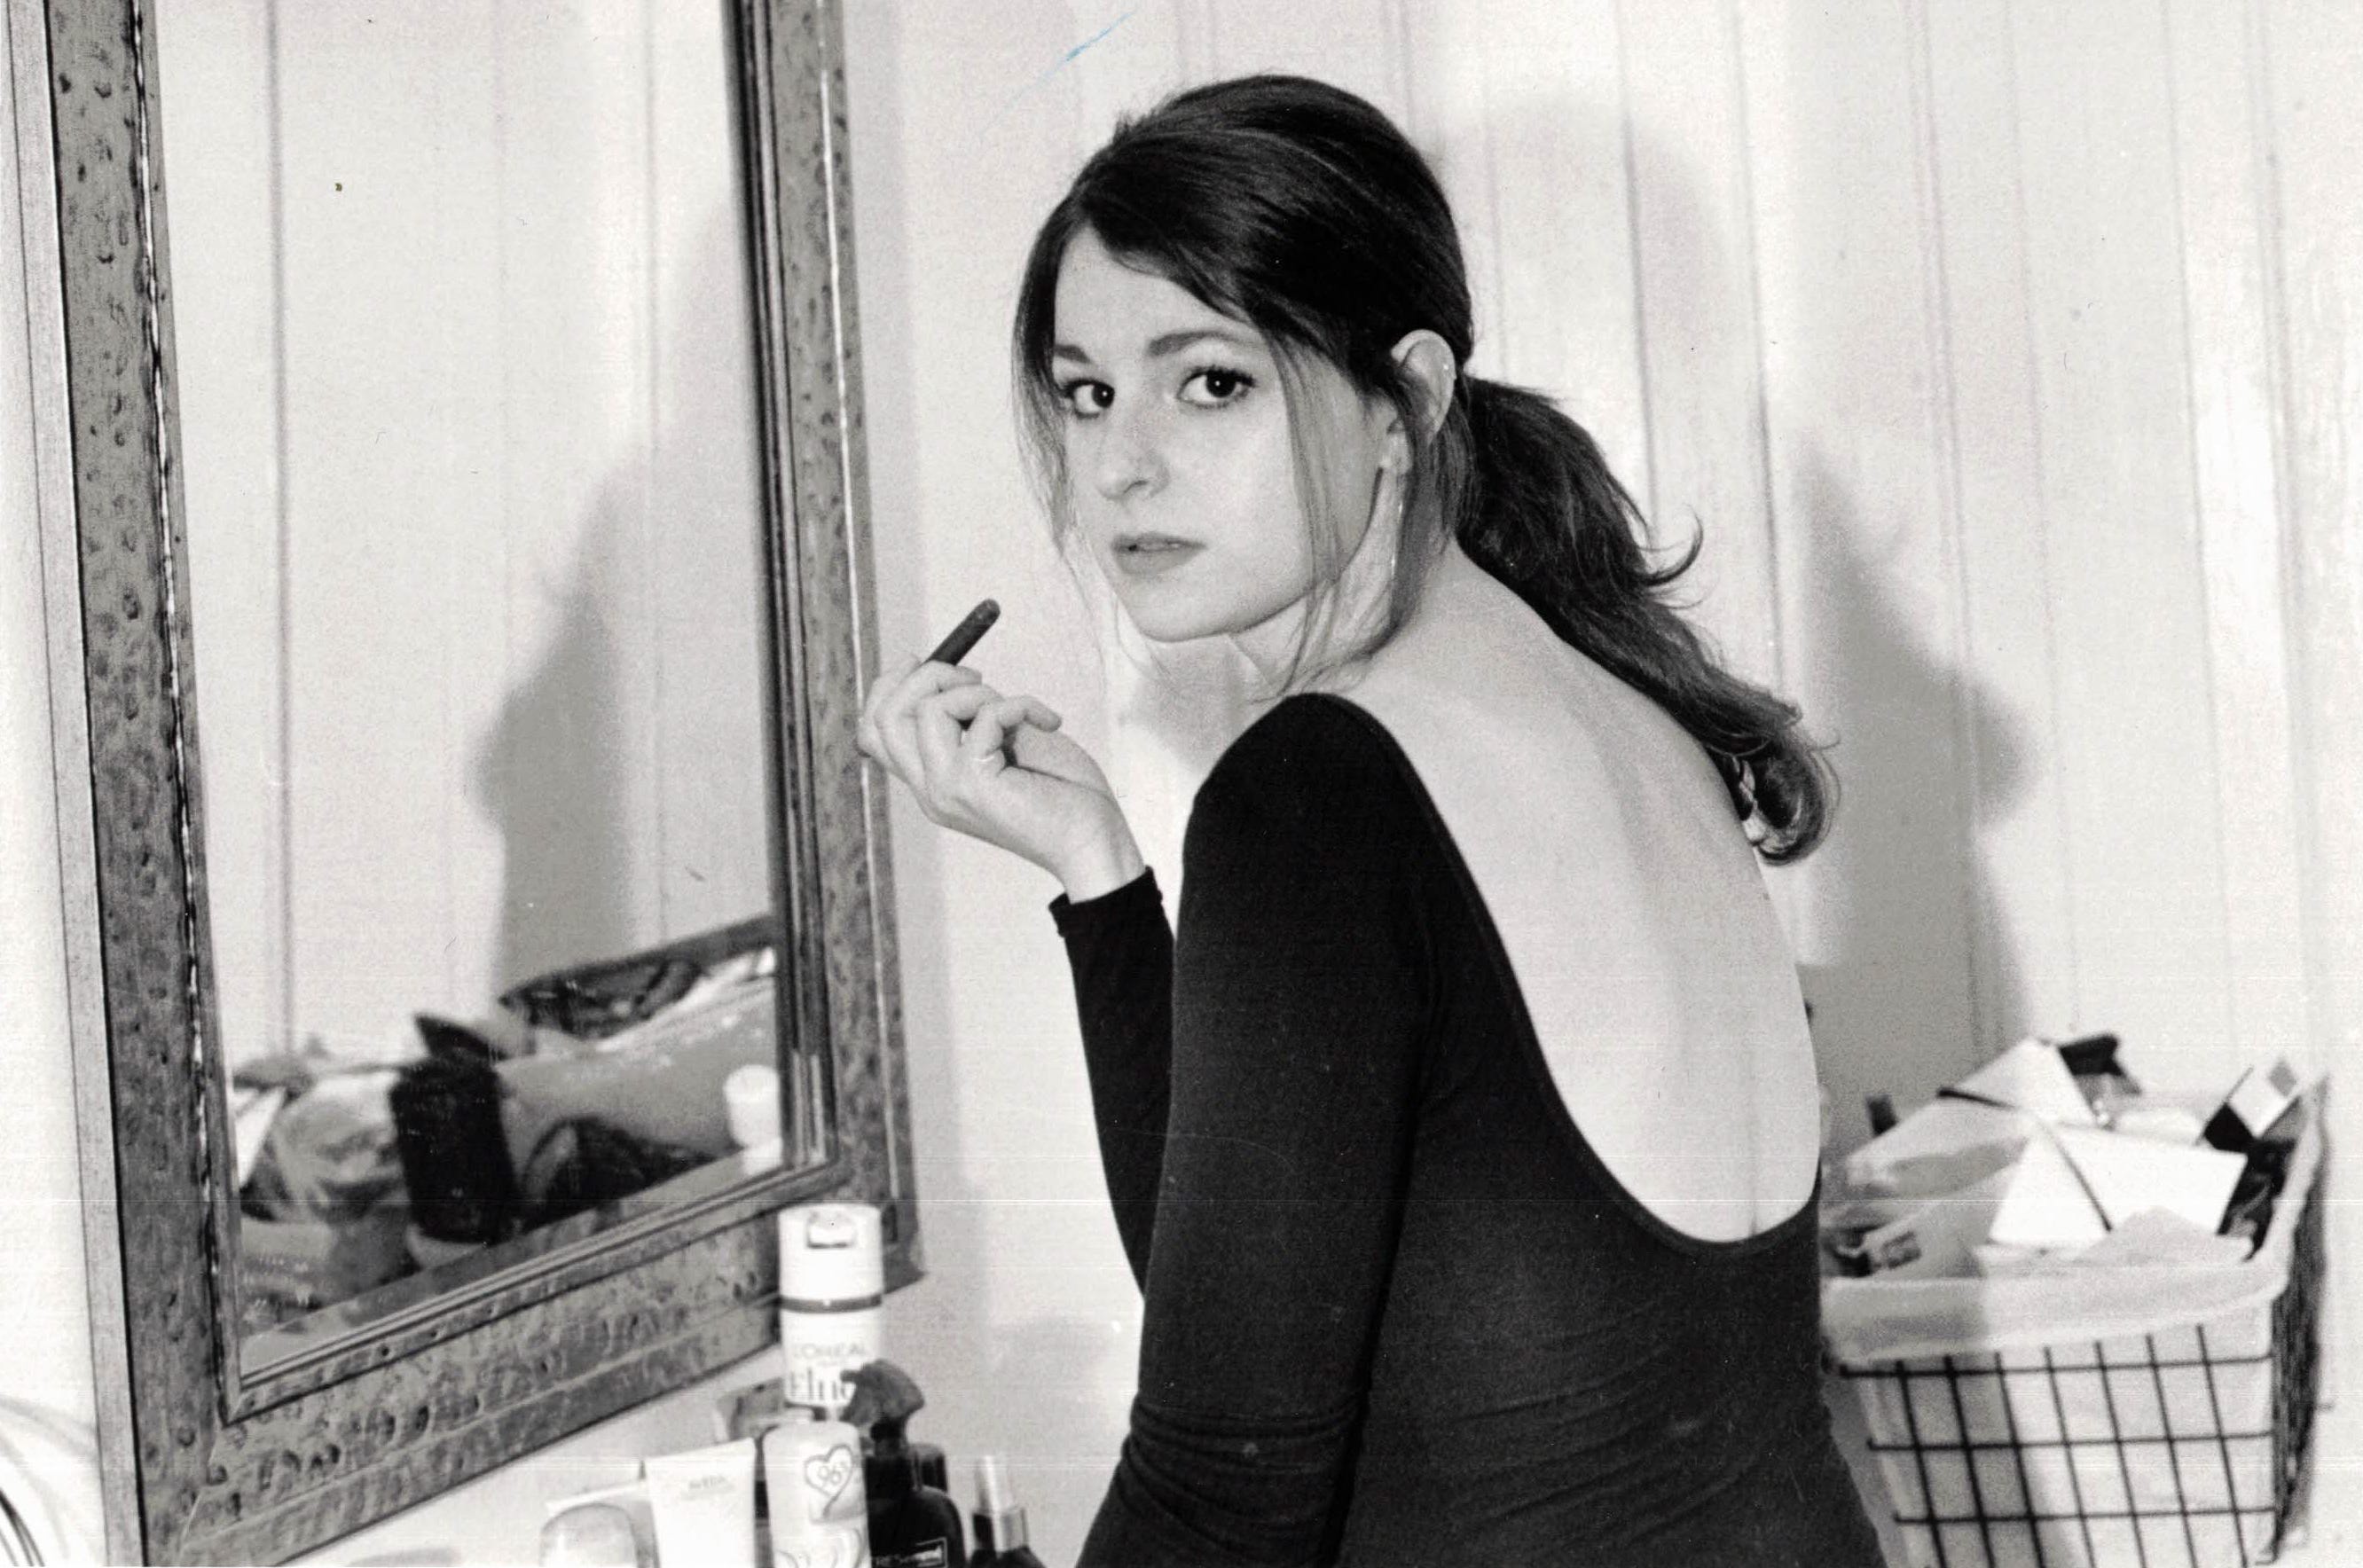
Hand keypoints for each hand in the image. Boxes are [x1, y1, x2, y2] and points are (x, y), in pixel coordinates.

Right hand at [858, 656, 1142, 891]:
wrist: (1095, 841)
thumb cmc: (1063, 793)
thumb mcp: (1008, 742)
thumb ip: (975, 716)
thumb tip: (948, 672)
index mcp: (933, 783)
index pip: (875, 731)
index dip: (889, 685)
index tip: (923, 660)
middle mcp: (930, 791)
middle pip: (882, 718)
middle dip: (926, 674)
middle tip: (977, 676)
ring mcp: (946, 791)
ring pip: (926, 710)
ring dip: (977, 689)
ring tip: (1019, 709)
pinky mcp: (974, 785)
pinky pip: (985, 716)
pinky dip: (1020, 704)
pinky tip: (1049, 722)